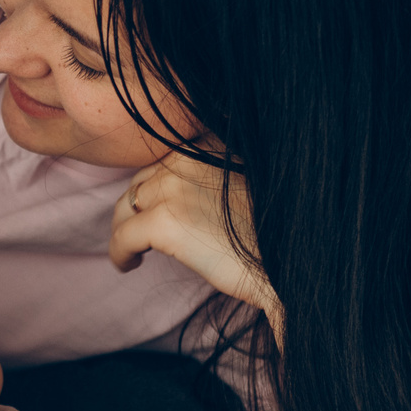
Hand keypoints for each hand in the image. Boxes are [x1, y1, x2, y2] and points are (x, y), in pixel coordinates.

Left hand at [109, 151, 285, 343]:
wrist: (292, 261)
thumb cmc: (275, 232)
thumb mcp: (245, 185)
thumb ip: (210, 180)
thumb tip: (183, 195)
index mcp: (208, 144)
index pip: (164, 161)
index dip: (156, 188)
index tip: (158, 209)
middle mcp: (187, 157)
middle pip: (140, 182)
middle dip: (136, 208)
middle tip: (139, 234)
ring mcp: (173, 188)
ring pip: (124, 207)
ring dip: (124, 229)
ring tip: (132, 252)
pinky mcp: (163, 223)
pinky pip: (121, 237)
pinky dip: (118, 254)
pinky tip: (128, 266)